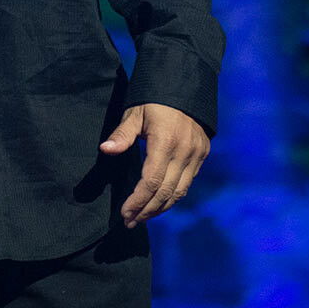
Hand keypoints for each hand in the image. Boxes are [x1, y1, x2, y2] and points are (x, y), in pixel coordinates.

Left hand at [99, 103, 209, 227]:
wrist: (186, 85)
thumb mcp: (135, 113)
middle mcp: (184, 152)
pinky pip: (188, 183)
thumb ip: (122, 135)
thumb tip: (106, 150)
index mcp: (165, 142)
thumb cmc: (155, 100)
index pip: (151, 181)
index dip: (137, 201)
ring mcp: (196, 154)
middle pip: (165, 192)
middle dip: (147, 210)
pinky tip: (160, 202)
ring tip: (143, 217)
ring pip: (179, 192)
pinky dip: (173, 196)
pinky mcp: (202, 154)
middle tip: (130, 222)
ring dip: (161, 208)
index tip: (124, 213)